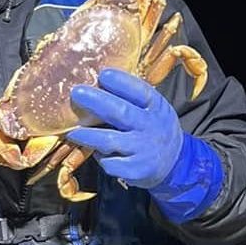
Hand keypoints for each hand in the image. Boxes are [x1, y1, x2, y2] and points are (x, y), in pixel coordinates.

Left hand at [65, 68, 185, 189]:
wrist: (173, 161)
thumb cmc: (151, 128)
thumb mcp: (151, 108)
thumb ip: (130, 98)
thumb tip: (96, 82)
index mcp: (155, 107)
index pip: (140, 91)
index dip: (122, 82)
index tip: (103, 74)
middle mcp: (151, 126)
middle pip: (122, 113)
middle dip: (97, 102)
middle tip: (76, 93)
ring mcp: (144, 150)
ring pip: (110, 140)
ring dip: (88, 135)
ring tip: (72, 131)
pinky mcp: (136, 170)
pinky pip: (110, 163)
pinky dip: (99, 157)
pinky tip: (95, 152)